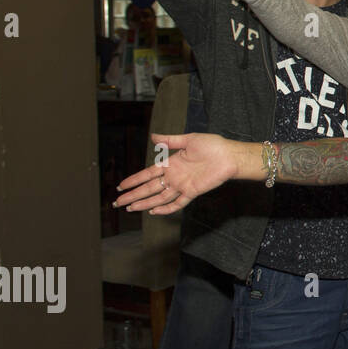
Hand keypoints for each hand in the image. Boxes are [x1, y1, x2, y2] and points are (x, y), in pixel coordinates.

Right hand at [113, 132, 241, 214]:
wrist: (230, 155)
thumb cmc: (212, 145)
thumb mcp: (188, 139)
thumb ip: (170, 140)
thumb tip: (152, 136)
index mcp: (170, 164)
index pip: (147, 174)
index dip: (134, 180)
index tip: (120, 186)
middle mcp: (174, 176)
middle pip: (149, 188)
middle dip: (133, 195)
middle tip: (117, 202)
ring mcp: (182, 185)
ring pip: (159, 197)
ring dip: (144, 203)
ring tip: (130, 208)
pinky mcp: (192, 192)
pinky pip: (177, 203)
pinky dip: (166, 208)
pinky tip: (153, 211)